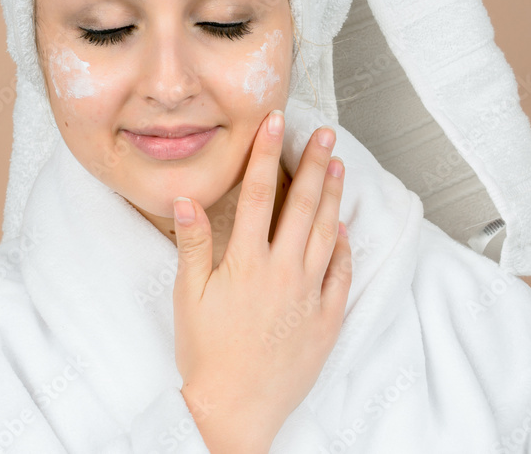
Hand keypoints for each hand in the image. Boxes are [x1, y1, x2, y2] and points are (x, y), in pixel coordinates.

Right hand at [172, 108, 351, 451]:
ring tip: (340, 166)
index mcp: (247, 262)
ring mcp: (309, 294)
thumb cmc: (206, 352)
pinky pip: (341, 274)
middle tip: (326, 133)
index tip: (275, 122)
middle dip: (314, 164)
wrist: (234, 408)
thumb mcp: (188, 295)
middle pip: (303, 205)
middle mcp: (283, 271)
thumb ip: (193, 243)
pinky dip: (344, 247)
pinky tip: (344, 228)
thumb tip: (186, 197)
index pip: (258, 194)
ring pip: (327, 233)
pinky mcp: (326, 318)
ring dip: (334, 197)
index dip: (266, 154)